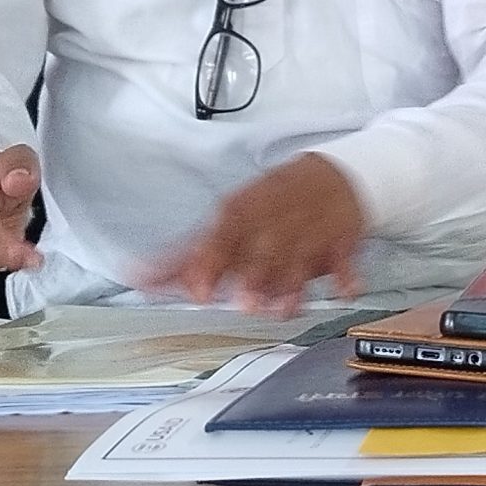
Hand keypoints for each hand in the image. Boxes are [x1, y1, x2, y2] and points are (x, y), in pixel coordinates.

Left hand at [141, 153, 367, 315]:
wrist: (338, 176)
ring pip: (300, 260)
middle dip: (253, 277)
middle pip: (263, 251)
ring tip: (283, 309)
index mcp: (245, 212)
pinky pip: (345, 260)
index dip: (209, 262)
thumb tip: (138, 277)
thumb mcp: (232, 216)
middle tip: (243, 303)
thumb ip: (189, 253)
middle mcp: (276, 222)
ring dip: (292, 285)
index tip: (196, 289)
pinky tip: (346, 290)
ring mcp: (310, 232)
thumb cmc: (274, 202)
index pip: (223, 234)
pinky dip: (347, 276)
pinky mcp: (341, 242)